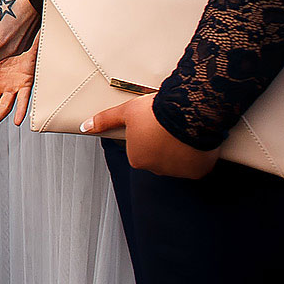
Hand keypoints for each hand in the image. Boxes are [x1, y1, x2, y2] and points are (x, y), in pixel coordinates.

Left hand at [81, 93, 219, 178]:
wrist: (189, 111)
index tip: (153, 123)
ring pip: (178, 161)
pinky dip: (197, 155)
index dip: (146, 134)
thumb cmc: (156, 111)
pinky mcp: (198, 171)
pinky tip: (195, 140)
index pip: (139, 148)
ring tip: (182, 130)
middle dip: (163, 143)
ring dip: (180, 149)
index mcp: (136, 158)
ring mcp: (179, 172)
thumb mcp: (127, 112)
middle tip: (168, 125)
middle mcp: (156, 170)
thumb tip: (85, 126)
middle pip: (158, 155)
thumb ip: (105, 121)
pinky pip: (197, 164)